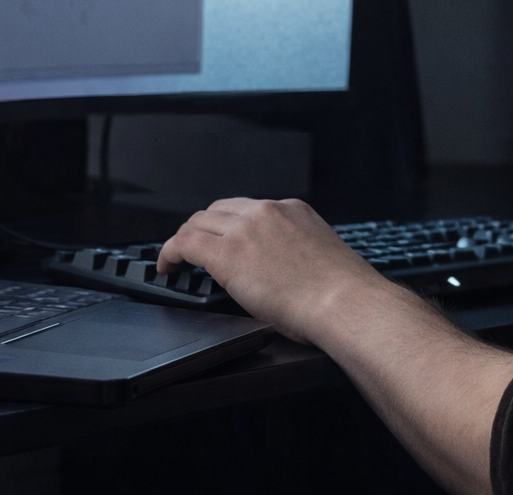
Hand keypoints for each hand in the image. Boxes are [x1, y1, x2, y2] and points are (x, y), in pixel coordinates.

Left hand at [156, 197, 384, 343]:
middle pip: (218, 210)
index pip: (247, 209)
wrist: (345, 302)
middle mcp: (267, 212)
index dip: (227, 224)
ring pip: (198, 222)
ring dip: (184, 240)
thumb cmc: (342, 293)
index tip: (221, 237)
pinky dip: (170, 252)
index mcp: (293, 210)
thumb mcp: (319, 254)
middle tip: (193, 249)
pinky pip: (185, 243)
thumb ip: (294, 250)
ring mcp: (245, 229)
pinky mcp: (227, 253)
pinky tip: (168, 266)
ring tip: (176, 258)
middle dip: (202, 228)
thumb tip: (278, 268)